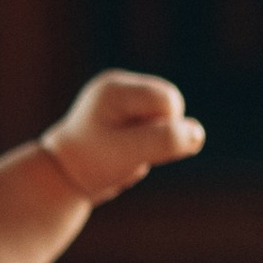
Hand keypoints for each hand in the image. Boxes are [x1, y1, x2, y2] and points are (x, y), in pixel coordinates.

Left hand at [40, 68, 202, 204]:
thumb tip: (197, 132)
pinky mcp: (132, 112)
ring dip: (155, 141)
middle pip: (172, 106)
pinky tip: (127, 149)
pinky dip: (150, 144)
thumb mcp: (127, 154)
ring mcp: (126, 98)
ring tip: (125, 150)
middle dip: (160, 134)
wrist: (65, 176)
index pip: (167, 100)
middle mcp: (120, 86)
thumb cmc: (91, 163)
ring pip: (169, 119)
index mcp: (114, 88)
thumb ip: (162, 142)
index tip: (132, 144)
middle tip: (127, 149)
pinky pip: (161, 128)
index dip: (163, 128)